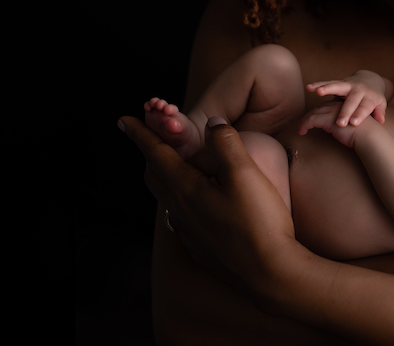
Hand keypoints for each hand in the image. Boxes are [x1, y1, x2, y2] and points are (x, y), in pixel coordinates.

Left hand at [119, 115, 300, 302]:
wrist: (270, 273)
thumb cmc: (258, 221)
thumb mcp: (245, 173)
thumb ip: (225, 143)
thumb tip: (213, 123)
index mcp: (186, 189)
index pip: (156, 155)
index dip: (141, 134)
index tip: (123, 121)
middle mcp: (181, 212)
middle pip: (156, 178)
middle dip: (151, 156)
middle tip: (152, 141)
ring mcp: (191, 234)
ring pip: (171, 200)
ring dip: (170, 179)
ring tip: (181, 169)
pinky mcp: (203, 249)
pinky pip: (186, 219)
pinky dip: (187, 201)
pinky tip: (204, 204)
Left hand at [297, 101, 364, 147]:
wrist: (371, 136)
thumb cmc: (365, 134)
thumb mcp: (355, 124)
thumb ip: (345, 122)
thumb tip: (335, 129)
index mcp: (345, 105)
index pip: (329, 106)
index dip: (319, 112)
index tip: (312, 118)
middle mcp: (339, 104)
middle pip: (320, 107)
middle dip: (309, 114)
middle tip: (301, 123)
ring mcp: (333, 110)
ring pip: (314, 112)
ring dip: (305, 120)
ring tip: (300, 129)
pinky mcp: (329, 118)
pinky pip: (312, 120)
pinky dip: (305, 125)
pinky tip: (302, 132)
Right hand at [306, 70, 389, 125]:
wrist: (370, 80)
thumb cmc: (374, 98)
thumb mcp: (380, 104)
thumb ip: (379, 112)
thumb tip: (381, 121)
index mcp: (369, 97)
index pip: (365, 107)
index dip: (360, 115)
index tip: (354, 123)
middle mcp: (358, 90)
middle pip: (351, 100)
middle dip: (345, 111)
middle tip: (340, 122)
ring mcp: (348, 85)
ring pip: (337, 86)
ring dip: (327, 89)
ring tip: (317, 92)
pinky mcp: (339, 82)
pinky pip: (328, 83)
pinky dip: (319, 84)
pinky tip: (309, 88)